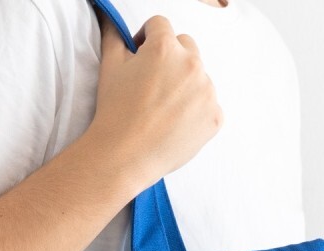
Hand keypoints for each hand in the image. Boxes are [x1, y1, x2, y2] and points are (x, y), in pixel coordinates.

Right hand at [88, 12, 223, 192]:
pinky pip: (209, 106)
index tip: (140, 57)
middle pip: (186, 47)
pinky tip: (175, 125)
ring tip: (163, 111)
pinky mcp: (214, 117)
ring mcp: (207, 91)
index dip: (147, 39)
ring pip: (199, 77)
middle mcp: (191, 64)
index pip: (161, 26)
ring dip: (185, 86)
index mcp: (165, 47)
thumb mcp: (109, 68)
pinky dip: (196, 113)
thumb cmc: (114, 114)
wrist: (123, 158)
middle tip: (153, 85)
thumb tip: (110, 20)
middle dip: (171, 59)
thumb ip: (114, 36)